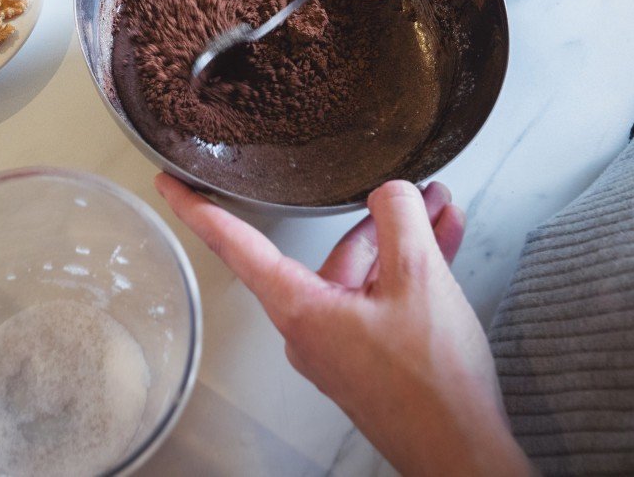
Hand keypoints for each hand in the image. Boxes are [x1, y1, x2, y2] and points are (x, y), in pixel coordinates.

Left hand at [155, 174, 530, 476]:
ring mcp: (342, 343)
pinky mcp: (372, 356)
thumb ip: (399, 220)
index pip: (235, 245)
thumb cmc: (433, 386)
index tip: (169, 184)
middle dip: (374, 217)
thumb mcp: (419, 280)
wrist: (464, 453)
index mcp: (300, 309)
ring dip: (403, 241)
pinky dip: (411, 271)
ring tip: (439, 207)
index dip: (199, 208)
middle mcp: (312, 327)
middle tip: (407, 188)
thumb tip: (391, 192)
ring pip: (366, 274)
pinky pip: (385, 297)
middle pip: (332, 254)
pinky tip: (442, 241)